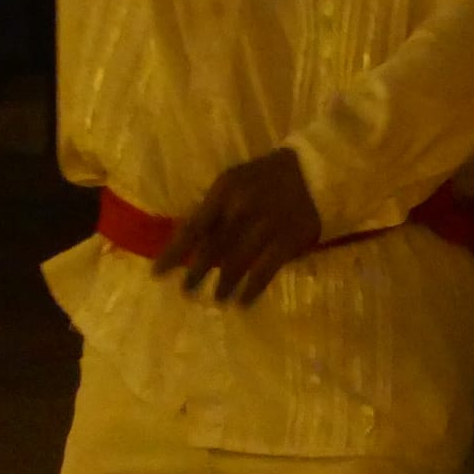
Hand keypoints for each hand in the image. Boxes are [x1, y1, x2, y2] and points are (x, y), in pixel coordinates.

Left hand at [151, 147, 322, 305]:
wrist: (316, 172)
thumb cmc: (266, 177)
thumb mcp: (234, 182)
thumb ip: (213, 208)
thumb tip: (190, 242)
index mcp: (223, 191)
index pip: (192, 227)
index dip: (173, 253)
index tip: (158, 274)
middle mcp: (241, 209)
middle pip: (211, 250)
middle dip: (195, 274)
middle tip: (187, 292)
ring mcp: (265, 227)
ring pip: (235, 265)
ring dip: (223, 286)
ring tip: (217, 299)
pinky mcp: (287, 242)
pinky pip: (263, 273)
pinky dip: (250, 290)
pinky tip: (242, 302)